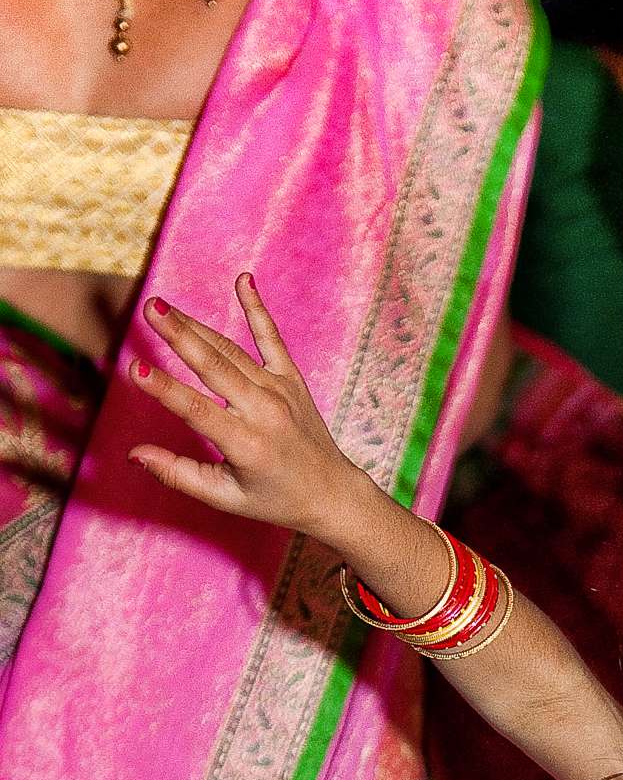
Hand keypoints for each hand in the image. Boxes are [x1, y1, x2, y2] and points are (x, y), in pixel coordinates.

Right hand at [129, 274, 370, 547]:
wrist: (332, 493)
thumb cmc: (274, 499)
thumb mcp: (226, 497)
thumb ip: (179, 474)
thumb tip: (134, 454)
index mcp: (246, 445)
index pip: (197, 411)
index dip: (165, 390)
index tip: (134, 368)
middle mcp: (265, 412)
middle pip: (215, 367)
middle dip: (179, 336)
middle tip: (149, 308)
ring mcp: (281, 390)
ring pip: (231, 351)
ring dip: (195, 326)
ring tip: (161, 306)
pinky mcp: (292, 379)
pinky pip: (272, 339)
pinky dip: (257, 309)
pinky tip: (244, 280)